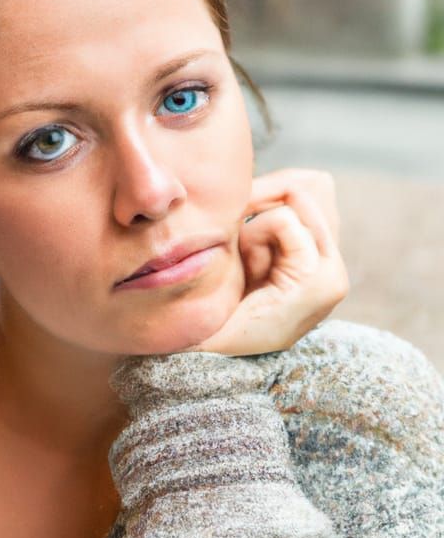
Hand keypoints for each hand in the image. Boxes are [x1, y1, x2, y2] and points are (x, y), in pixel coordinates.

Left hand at [192, 169, 348, 355]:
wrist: (204, 357)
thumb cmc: (213, 309)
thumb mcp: (240, 257)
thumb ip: (258, 222)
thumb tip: (249, 179)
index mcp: (318, 262)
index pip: (317, 187)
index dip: (273, 186)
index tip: (238, 209)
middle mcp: (333, 267)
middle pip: (315, 184)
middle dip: (268, 191)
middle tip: (234, 221)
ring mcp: (332, 275)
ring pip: (301, 197)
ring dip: (261, 217)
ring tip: (245, 257)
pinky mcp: (319, 280)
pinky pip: (284, 221)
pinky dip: (256, 232)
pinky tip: (247, 266)